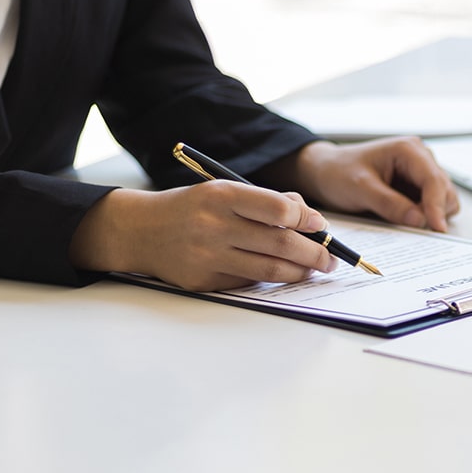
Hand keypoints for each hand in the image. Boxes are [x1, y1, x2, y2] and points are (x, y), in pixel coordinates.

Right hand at [70, 182, 337, 290]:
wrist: (141, 231)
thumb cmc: (192, 207)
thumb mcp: (224, 190)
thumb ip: (266, 201)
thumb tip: (310, 218)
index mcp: (222, 196)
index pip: (279, 209)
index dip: (307, 219)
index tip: (320, 226)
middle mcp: (214, 226)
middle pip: (281, 244)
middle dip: (315, 253)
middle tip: (330, 258)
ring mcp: (208, 257)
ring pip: (270, 270)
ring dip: (301, 272)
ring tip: (315, 269)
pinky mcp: (204, 282)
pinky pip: (249, 282)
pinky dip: (270, 279)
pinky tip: (281, 273)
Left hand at [277, 137, 460, 231]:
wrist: (324, 172)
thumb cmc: (338, 172)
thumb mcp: (360, 189)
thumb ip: (390, 204)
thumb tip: (419, 219)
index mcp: (408, 150)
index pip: (434, 180)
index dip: (438, 206)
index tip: (436, 229)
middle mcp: (420, 159)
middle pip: (445, 191)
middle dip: (435, 212)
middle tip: (414, 229)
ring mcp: (419, 173)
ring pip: (443, 200)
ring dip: (430, 215)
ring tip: (403, 221)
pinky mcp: (415, 188)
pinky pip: (431, 206)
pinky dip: (424, 217)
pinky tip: (404, 220)